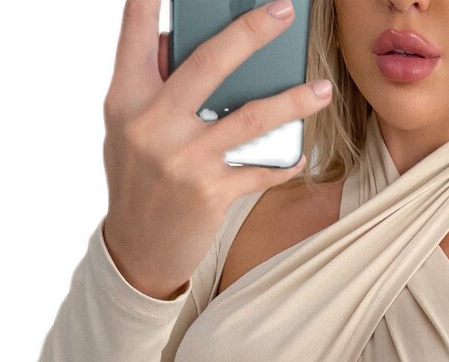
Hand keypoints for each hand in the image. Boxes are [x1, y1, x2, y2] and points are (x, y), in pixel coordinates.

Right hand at [101, 0, 331, 298]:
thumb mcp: (127, 131)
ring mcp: (184, 159)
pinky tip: (300, 157)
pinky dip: (284, 164)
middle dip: (251, 31)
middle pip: (209, 64)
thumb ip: (150, 87)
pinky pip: (260, 171)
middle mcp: (152, 124)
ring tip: (323, 90)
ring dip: (294, 102)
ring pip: (250, 118)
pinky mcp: (210, 192)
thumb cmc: (137, 182)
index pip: (136, 33)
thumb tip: (178, 41)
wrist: (137, 250)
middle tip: (284, 11)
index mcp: (126, 99)